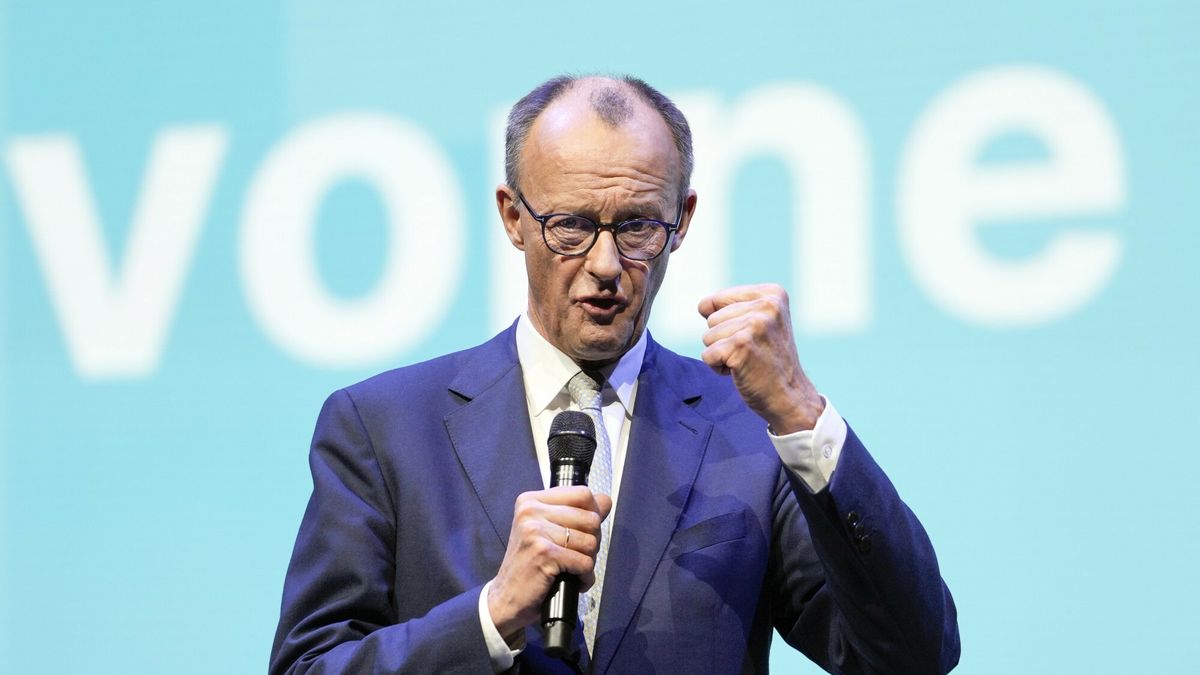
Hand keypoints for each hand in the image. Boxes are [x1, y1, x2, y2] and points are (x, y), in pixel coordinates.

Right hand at [487, 486, 612, 642]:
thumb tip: (605, 501)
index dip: (593, 514)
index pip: (582, 494)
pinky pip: (584, 562)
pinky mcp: (543, 553)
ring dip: (587, 562)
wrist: (505, 599)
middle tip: (574, 556)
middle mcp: (531, 511)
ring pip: (590, 542)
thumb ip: (575, 513)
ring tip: (570, 569)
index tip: (584, 531)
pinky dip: (584, 577)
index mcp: (531, 501)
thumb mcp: (547, 530)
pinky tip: (571, 581)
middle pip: (591, 519)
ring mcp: (535, 531)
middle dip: (591, 543)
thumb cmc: (528, 566)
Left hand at [698, 283, 824, 433]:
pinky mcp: (742, 345)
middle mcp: (767, 304)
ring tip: (748, 361)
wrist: (790, 396)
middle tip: (751, 352)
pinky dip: (718, 368)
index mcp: (772, 293)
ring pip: (707, 337)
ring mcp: (755, 324)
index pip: (716, 300)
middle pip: (711, 319)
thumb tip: (702, 306)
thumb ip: (734, 307)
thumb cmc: (769, 360)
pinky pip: (708, 355)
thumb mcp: (762, 322)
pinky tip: (742, 371)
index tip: (752, 337)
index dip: (724, 325)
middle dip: (723, 340)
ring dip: (721, 354)